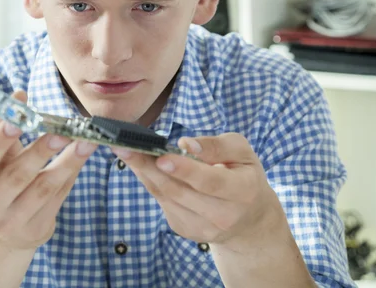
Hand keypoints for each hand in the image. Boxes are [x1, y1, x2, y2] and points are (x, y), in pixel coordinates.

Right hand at [0, 91, 97, 249]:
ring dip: (68, 162)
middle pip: (17, 175)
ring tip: (87, 141)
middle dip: (41, 151)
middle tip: (63, 131)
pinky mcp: (37, 229)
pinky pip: (59, 196)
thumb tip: (19, 95)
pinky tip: (83, 155)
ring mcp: (13, 222)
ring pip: (44, 187)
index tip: (16, 120)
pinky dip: (72, 173)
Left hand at [111, 133, 282, 245]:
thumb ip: (216, 145)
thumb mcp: (241, 152)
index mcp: (243, 191)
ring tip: (125, 151)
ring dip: (143, 173)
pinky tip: (140, 165)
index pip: (210, 182)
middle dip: (150, 168)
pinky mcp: (185, 230)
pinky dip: (150, 181)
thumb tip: (185, 145)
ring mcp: (202, 228)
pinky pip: (163, 202)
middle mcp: (223, 215)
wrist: (249, 219)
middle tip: (126, 146)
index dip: (185, 170)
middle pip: (180, 191)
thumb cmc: (243, 175)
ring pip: (166, 197)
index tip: (161, 157)